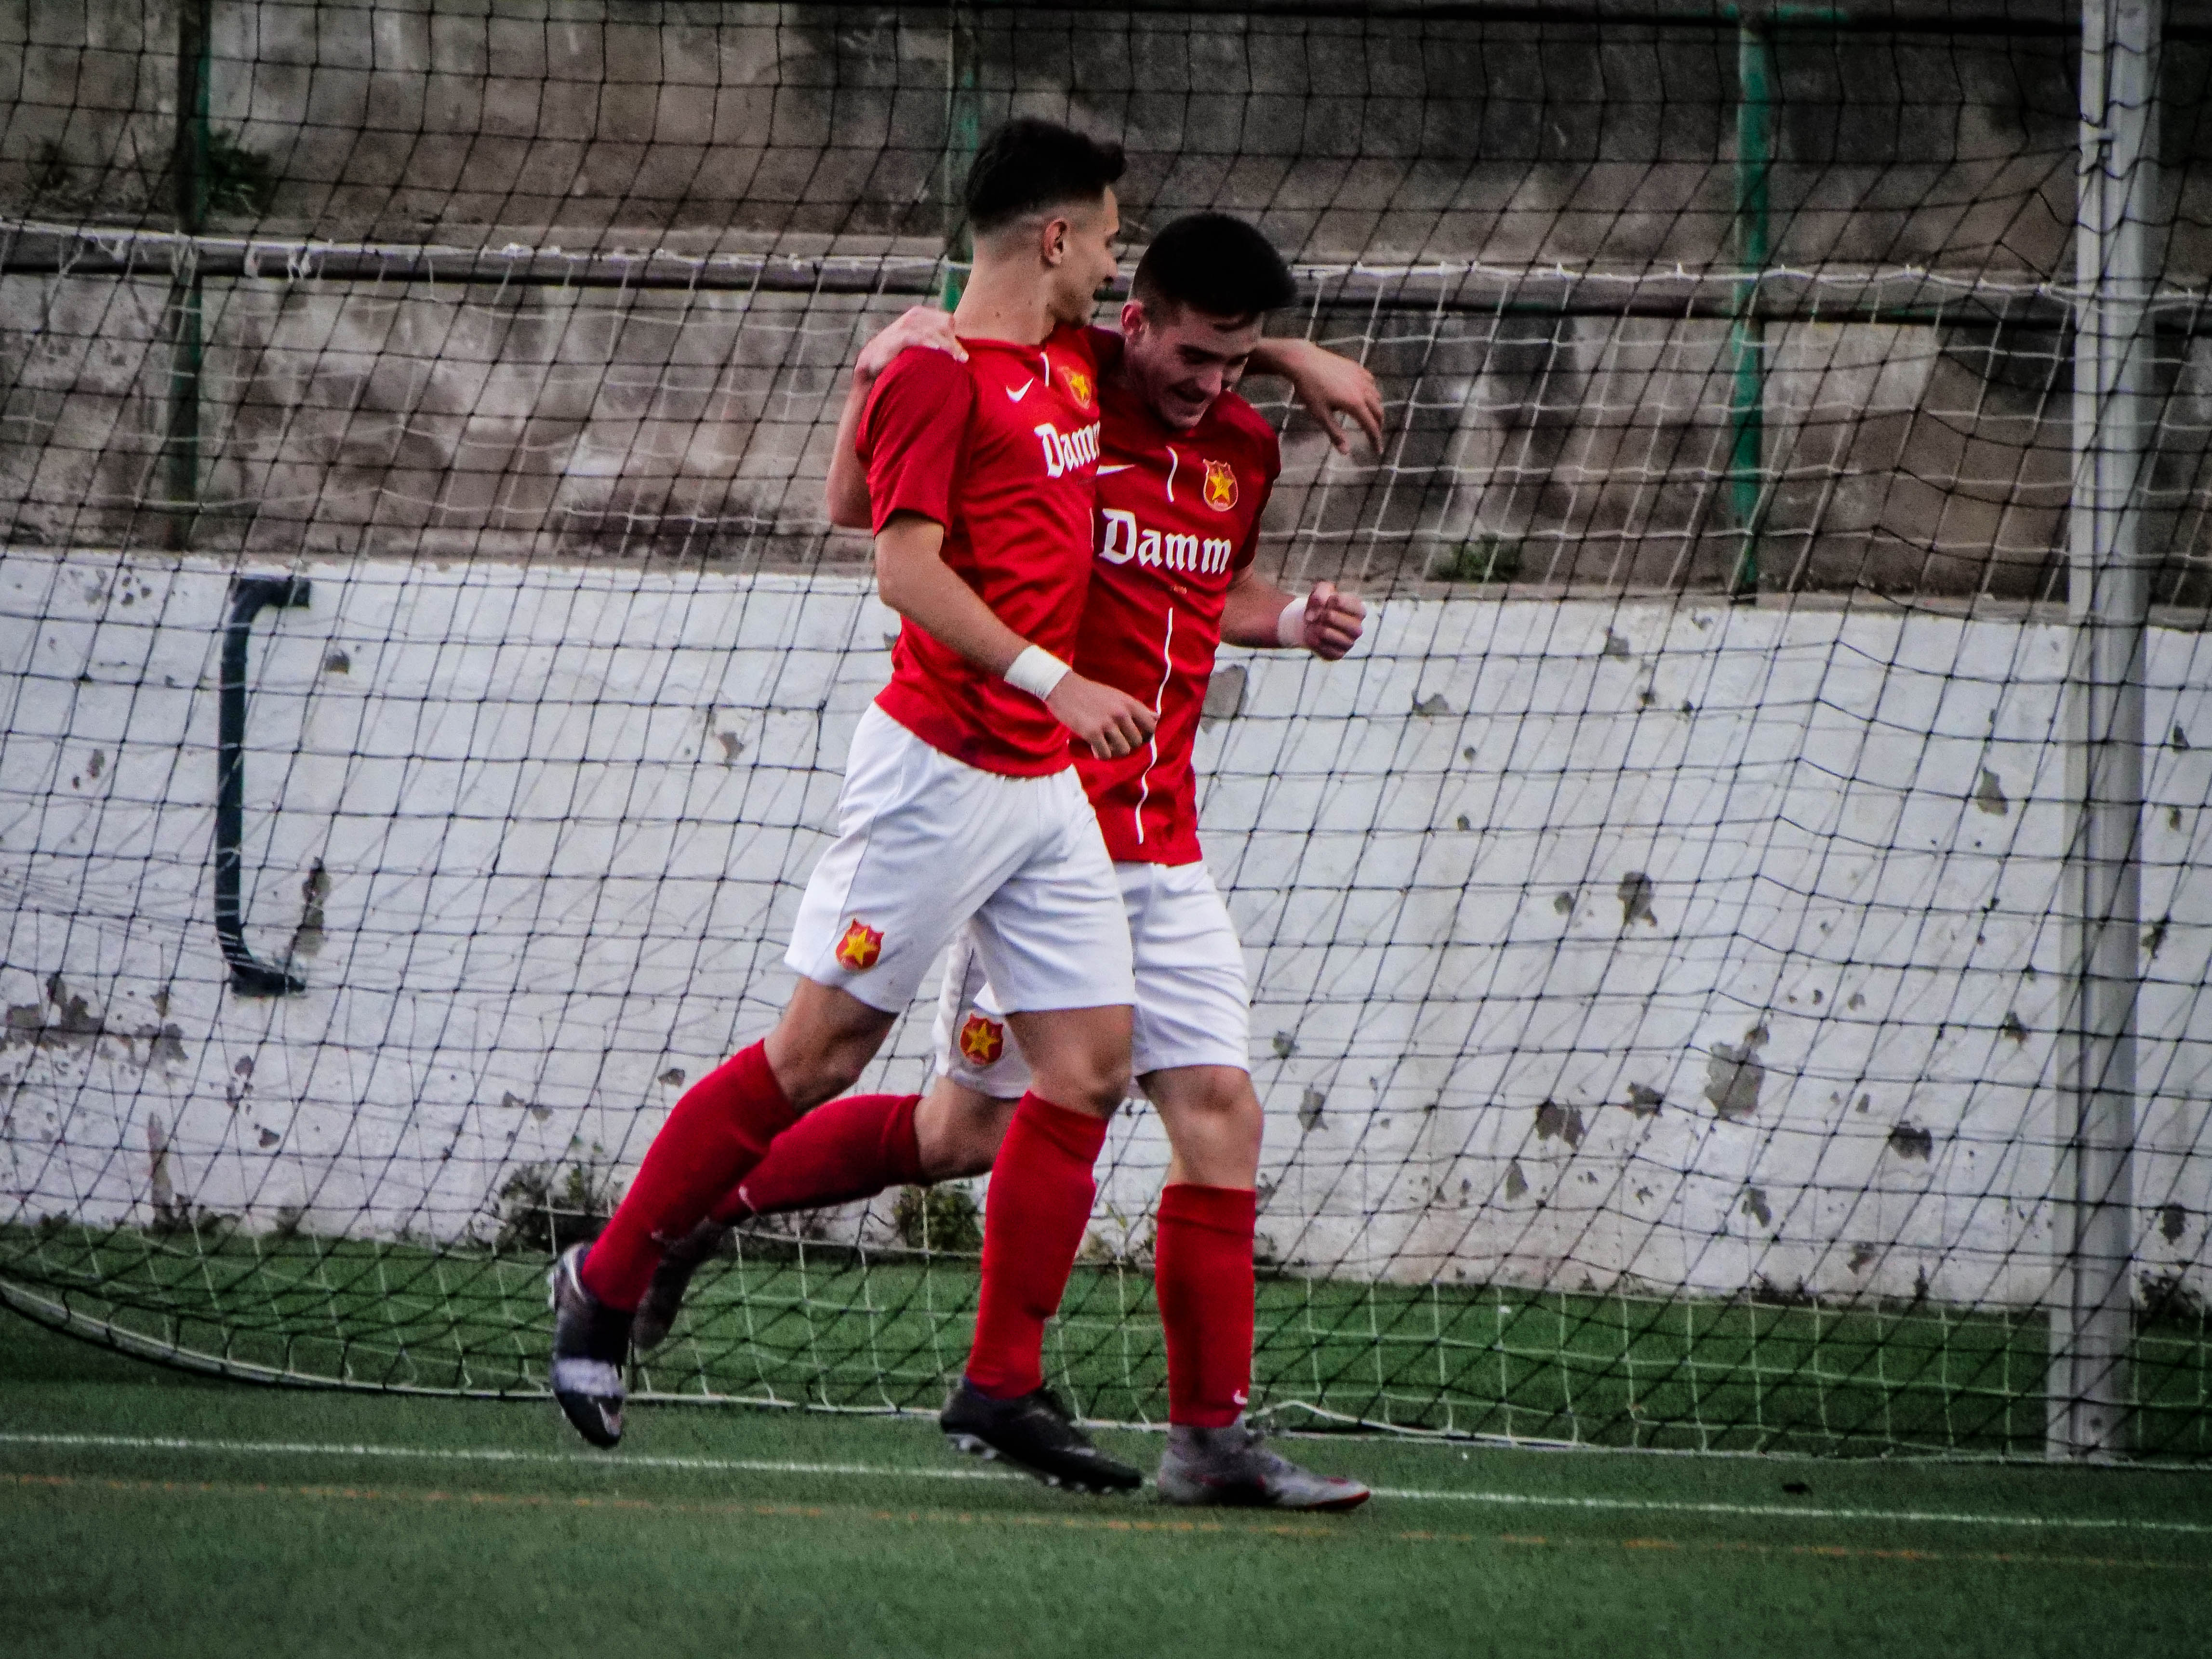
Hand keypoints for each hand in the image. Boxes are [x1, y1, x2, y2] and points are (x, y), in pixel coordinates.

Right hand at [854, 305, 965, 390]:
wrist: (871, 366)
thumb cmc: (899, 358)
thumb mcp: (920, 348)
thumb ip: (935, 344)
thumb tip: (961, 354)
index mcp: (920, 316)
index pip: (946, 320)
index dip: (956, 337)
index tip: (963, 357)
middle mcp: (913, 317)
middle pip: (942, 325)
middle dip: (953, 343)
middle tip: (962, 361)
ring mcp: (903, 325)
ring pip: (932, 330)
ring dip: (945, 345)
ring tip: (955, 360)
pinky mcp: (895, 337)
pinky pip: (915, 336)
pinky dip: (928, 343)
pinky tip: (938, 353)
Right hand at [1045, 672, 1157, 759]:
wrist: (1063, 688)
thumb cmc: (1090, 693)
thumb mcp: (1117, 696)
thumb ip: (1136, 708)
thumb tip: (1156, 718)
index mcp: (1129, 703)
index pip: (1150, 727)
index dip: (1146, 737)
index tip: (1136, 739)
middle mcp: (1120, 713)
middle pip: (1136, 742)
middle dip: (1127, 744)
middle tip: (1114, 741)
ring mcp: (1106, 723)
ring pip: (1123, 750)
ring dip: (1114, 751)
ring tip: (1104, 744)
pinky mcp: (1092, 733)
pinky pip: (1104, 754)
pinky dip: (1100, 754)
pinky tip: (1093, 747)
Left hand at [1264, 338, 1383, 454]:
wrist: (1304, 361)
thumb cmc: (1310, 389)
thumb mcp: (1320, 415)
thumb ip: (1335, 433)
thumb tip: (1346, 452)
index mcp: (1355, 403)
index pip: (1371, 426)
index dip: (1375, 439)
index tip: (1377, 451)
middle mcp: (1363, 390)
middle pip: (1378, 411)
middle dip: (1378, 425)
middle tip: (1374, 436)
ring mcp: (1361, 377)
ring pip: (1376, 396)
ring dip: (1376, 409)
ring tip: (1370, 417)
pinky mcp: (1356, 367)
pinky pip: (1371, 382)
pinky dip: (1372, 392)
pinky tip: (1365, 395)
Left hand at [1297, 581, 1365, 659]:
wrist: (1313, 623)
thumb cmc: (1322, 605)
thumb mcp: (1321, 591)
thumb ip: (1320, 593)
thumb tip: (1315, 614)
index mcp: (1359, 610)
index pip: (1338, 601)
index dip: (1326, 600)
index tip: (1327, 602)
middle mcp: (1357, 628)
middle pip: (1330, 616)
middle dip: (1318, 613)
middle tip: (1319, 615)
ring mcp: (1349, 643)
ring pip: (1325, 632)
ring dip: (1314, 626)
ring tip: (1314, 625)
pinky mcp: (1338, 654)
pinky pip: (1321, 647)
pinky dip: (1312, 640)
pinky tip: (1313, 636)